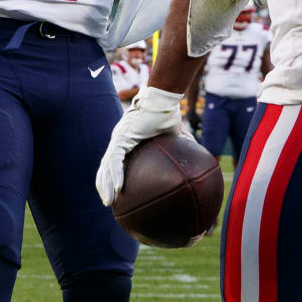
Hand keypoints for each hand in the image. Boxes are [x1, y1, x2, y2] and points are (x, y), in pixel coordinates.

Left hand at [95, 86, 185, 205]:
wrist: (163, 99)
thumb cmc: (168, 112)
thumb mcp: (175, 134)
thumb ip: (180, 146)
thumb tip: (196, 155)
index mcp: (128, 138)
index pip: (116, 160)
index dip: (113, 175)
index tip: (116, 191)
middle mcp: (119, 139)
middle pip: (106, 166)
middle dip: (104, 184)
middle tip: (108, 202)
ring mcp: (118, 138)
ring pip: (107, 166)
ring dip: (106, 185)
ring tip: (108, 202)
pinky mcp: (122, 137)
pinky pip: (116, 161)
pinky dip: (116, 175)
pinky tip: (118, 189)